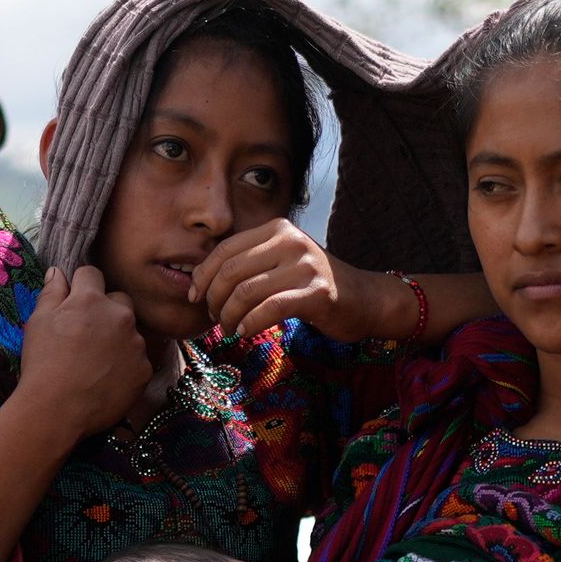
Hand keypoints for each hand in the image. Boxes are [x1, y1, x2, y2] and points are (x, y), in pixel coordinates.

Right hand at [17, 265, 155, 441]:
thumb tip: (58, 272)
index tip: (73, 302)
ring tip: (96, 361)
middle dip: (106, 309)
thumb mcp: (38, 322)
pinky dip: (126, 364)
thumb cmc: (42, 364)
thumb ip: (52, 292)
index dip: (81, 286)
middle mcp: (120, 316)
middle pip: (119, 300)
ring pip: (130, 331)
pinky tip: (106, 378)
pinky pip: (138, 359)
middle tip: (87, 334)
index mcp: (91, 299)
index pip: (91, 274)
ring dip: (118, 338)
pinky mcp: (144, 370)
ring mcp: (135, 344)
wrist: (56, 411)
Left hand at [193, 218, 396, 343]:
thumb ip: (248, 263)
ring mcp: (304, 265)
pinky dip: (250, 324)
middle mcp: (290, 241)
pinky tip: (245, 332)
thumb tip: (200, 281)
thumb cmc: (314, 285)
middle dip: (215, 300)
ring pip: (246, 292)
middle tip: (216, 318)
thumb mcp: (280, 262)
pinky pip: (269, 309)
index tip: (196, 298)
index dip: (203, 276)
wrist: (365, 298)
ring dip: (230, 317)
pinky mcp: (316, 292)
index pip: (224, 250)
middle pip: (231, 272)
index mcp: (277, 229)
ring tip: (230, 329)